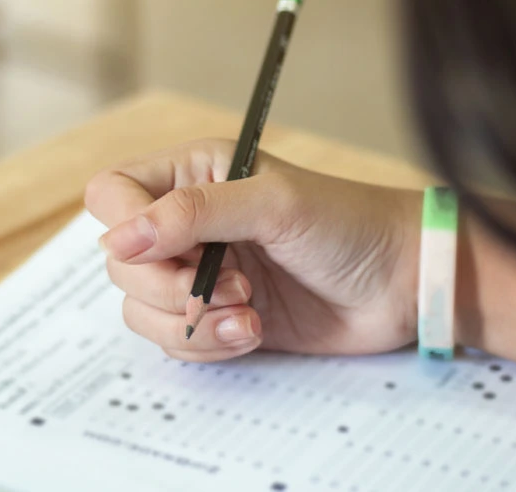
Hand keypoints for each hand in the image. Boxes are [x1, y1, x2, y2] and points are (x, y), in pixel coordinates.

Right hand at [84, 139, 421, 361]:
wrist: (402, 283)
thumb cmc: (349, 224)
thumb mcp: (272, 204)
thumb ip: (192, 214)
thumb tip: (120, 238)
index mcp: (194, 174)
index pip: (113, 194)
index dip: (124, 228)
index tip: (162, 253)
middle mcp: (188, 222)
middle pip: (121, 262)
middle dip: (168, 285)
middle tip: (229, 285)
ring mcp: (201, 271)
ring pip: (141, 308)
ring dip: (190, 321)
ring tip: (248, 313)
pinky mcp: (217, 315)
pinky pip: (176, 340)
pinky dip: (208, 343)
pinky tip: (254, 331)